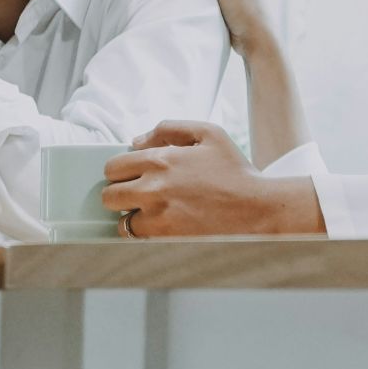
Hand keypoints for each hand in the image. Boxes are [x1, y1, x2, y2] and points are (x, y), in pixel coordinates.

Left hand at [101, 120, 324, 236]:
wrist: (258, 210)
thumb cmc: (236, 172)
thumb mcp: (209, 133)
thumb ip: (169, 128)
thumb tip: (135, 141)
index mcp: (160, 159)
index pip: (113, 167)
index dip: (122, 172)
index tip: (134, 177)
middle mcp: (153, 187)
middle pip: (109, 195)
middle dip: (122, 195)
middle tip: (140, 197)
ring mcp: (157, 216)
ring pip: (121, 221)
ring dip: (133, 217)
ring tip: (154, 215)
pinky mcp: (166, 239)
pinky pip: (137, 239)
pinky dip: (144, 235)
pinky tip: (162, 228)